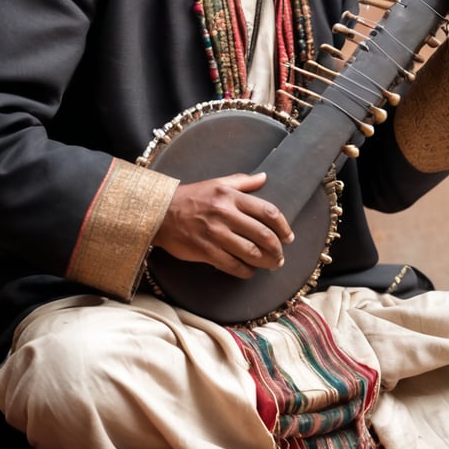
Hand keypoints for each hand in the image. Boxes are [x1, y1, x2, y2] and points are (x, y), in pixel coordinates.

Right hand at [151, 171, 293, 277]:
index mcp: (231, 196)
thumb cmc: (191, 197)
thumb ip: (242, 181)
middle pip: (263, 234)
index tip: (288, 236)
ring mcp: (215, 233)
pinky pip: (232, 265)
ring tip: (271, 265)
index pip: (267, 212)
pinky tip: (249, 271)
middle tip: (281, 256)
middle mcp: (225, 214)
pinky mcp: (205, 250)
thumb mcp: (217, 183)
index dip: (283, 226)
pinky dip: (245, 271)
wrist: (160, 212)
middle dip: (277, 248)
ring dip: (265, 262)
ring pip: (250, 252)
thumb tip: (264, 177)